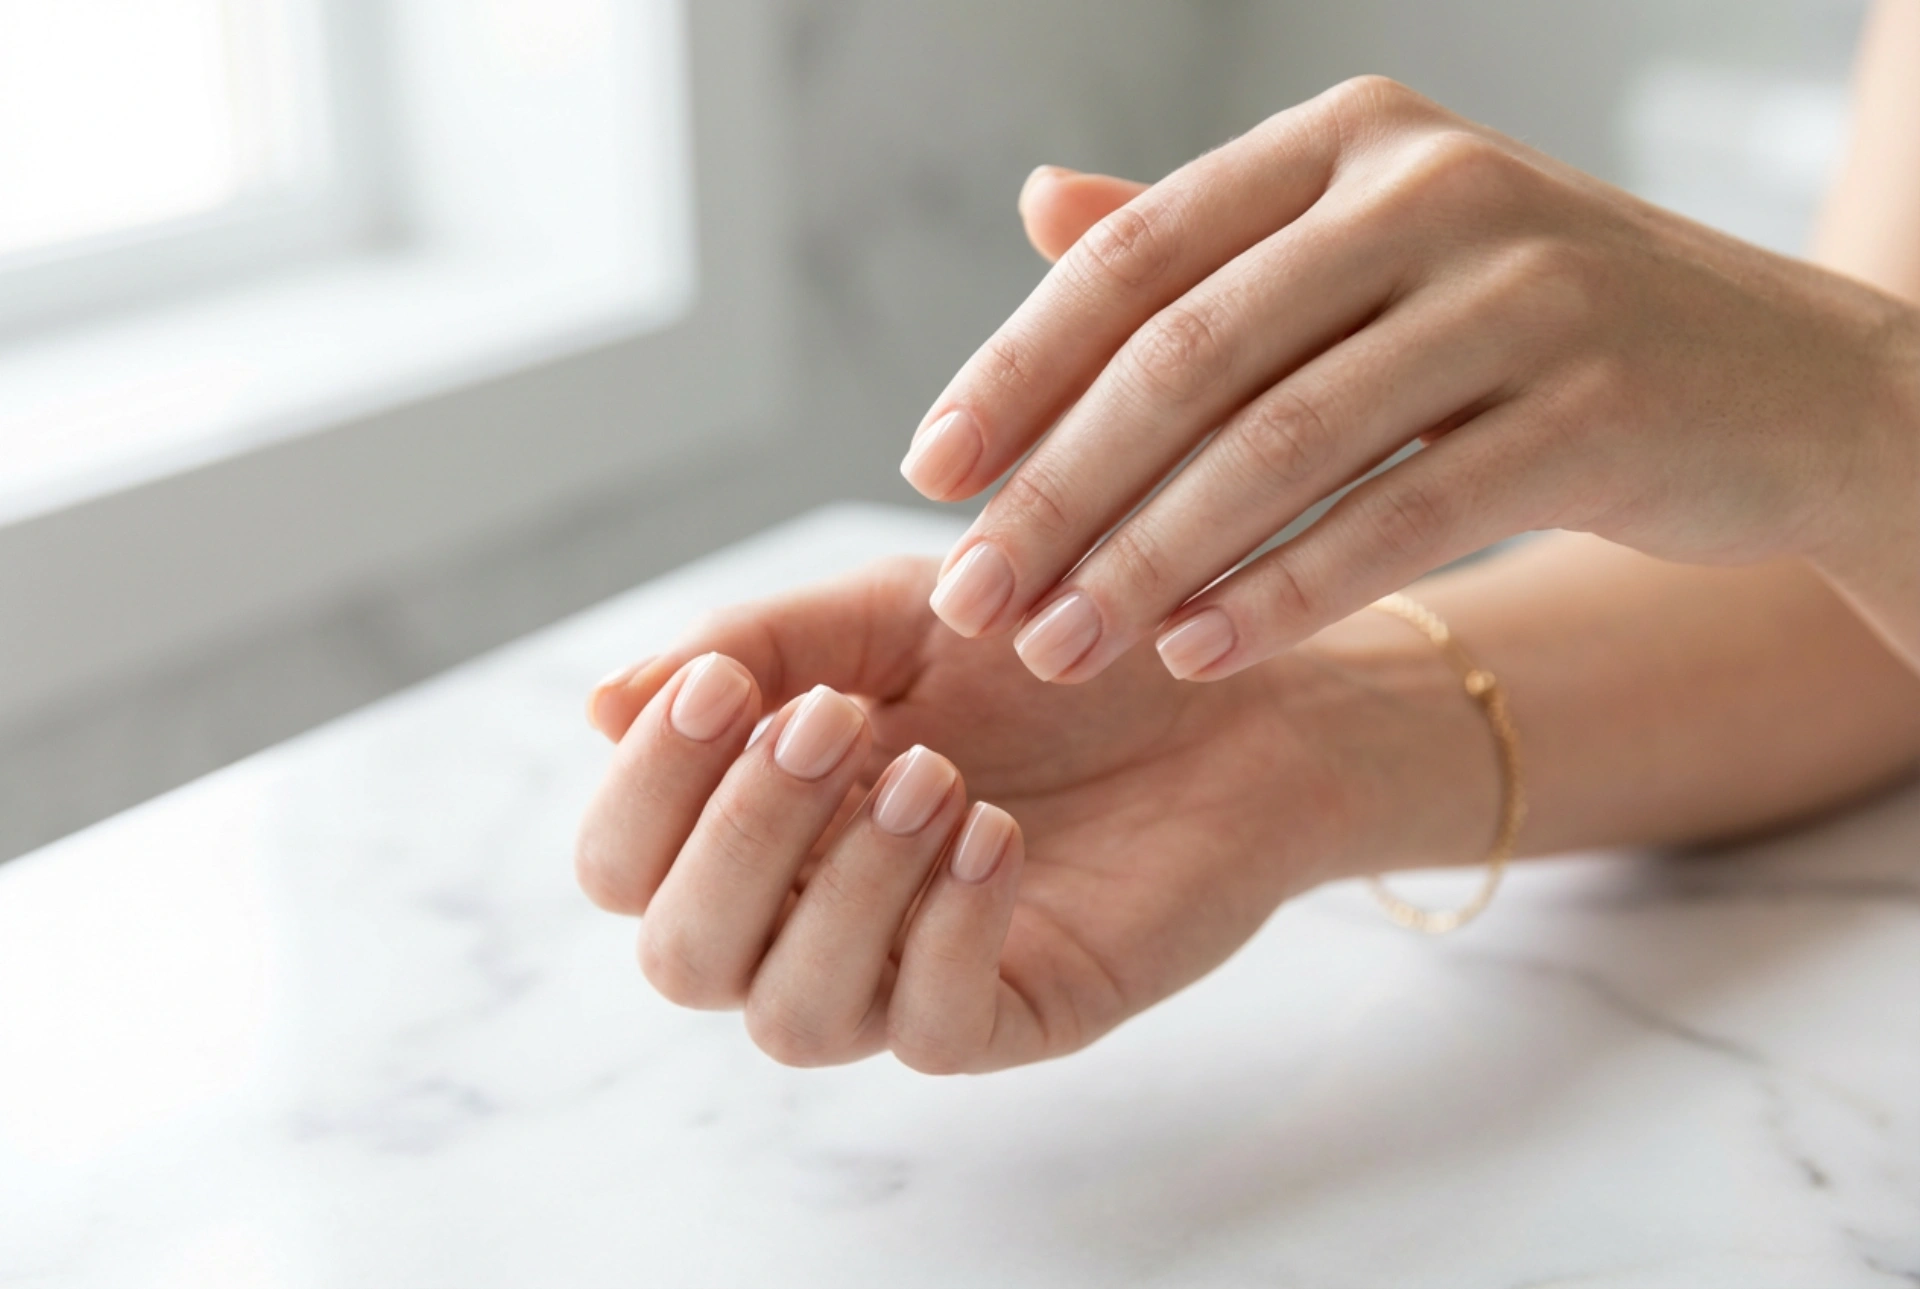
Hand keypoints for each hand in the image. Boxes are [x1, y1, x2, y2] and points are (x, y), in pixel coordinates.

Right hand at [573, 557, 1451, 1071]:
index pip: (623, 861)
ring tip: (937, 777)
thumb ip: (755, 647)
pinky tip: (997, 833)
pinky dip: (946, 931)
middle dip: (740, 838)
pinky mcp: (1013, 1011)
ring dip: (846, 889)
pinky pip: (931, 1030)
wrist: (1222, 681)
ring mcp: (907, 974)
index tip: (725, 685)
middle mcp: (812, 914)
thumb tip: (598, 704)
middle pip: (683, 957)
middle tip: (832, 726)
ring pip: (794, 1018)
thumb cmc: (1041, 648)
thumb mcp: (888, 615)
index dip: (648, 786)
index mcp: (758, 820)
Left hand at [900, 76, 1919, 683]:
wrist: (1780, 380)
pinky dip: (1287, 592)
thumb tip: (1040, 210)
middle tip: (972, 598)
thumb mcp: (1375, 246)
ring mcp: (1526, 288)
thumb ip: (1212, 238)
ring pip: (1283, 443)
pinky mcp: (1599, 403)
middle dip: (1060, 490)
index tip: (930, 477)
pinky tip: (1199, 656)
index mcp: (1350, 139)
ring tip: (1058, 648)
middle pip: (1188, 356)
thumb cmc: (1533, 324)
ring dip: (1150, 560)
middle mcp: (1431, 186)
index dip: (1017, 372)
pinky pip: (1402, 514)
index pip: (1136, 258)